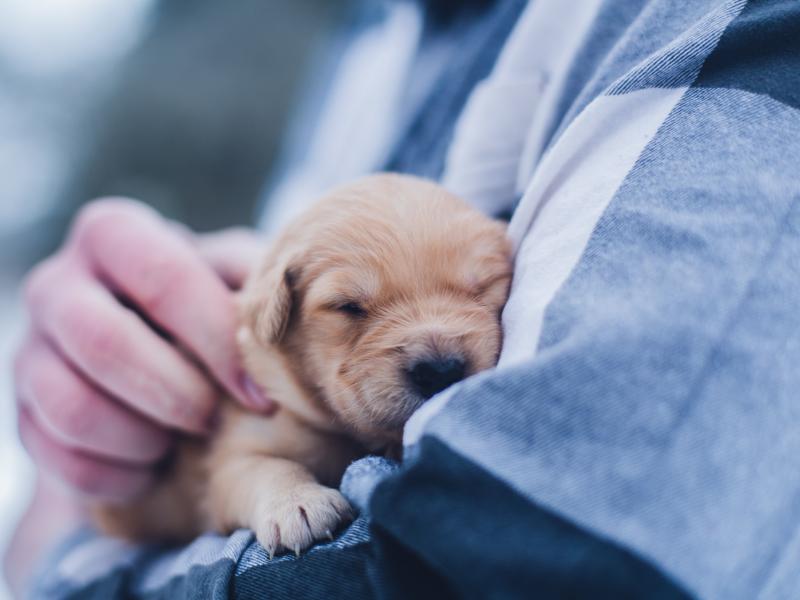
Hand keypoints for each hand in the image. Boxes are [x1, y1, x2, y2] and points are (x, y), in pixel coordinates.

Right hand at [13, 198, 272, 501]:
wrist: (152, 353)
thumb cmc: (208, 308)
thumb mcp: (234, 278)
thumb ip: (256, 279)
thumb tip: (299, 302)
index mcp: (113, 235)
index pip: (164, 278)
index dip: (218, 342)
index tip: (261, 395)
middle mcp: (57, 284)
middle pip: (103, 342)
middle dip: (175, 393)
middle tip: (214, 419)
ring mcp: (31, 349)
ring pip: (71, 406)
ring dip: (143, 437)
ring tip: (183, 439)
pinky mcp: (24, 412)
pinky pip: (59, 458)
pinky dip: (118, 474)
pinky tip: (154, 466)